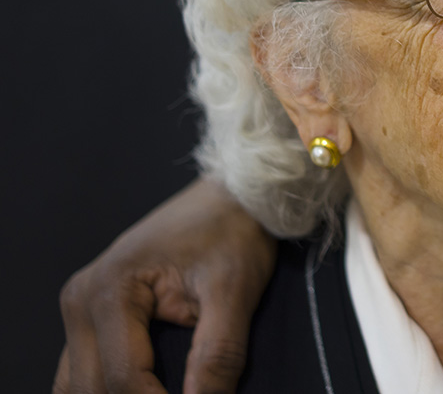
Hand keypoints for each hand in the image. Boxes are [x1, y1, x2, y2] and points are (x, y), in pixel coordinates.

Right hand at [53, 177, 274, 393]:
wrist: (231, 196)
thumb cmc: (232, 232)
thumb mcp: (235, 290)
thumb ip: (218, 353)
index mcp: (109, 291)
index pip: (123, 378)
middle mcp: (82, 300)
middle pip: (92, 387)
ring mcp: (81, 307)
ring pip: (78, 384)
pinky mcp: (93, 313)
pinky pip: (83, 369)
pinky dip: (107, 387)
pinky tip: (145, 389)